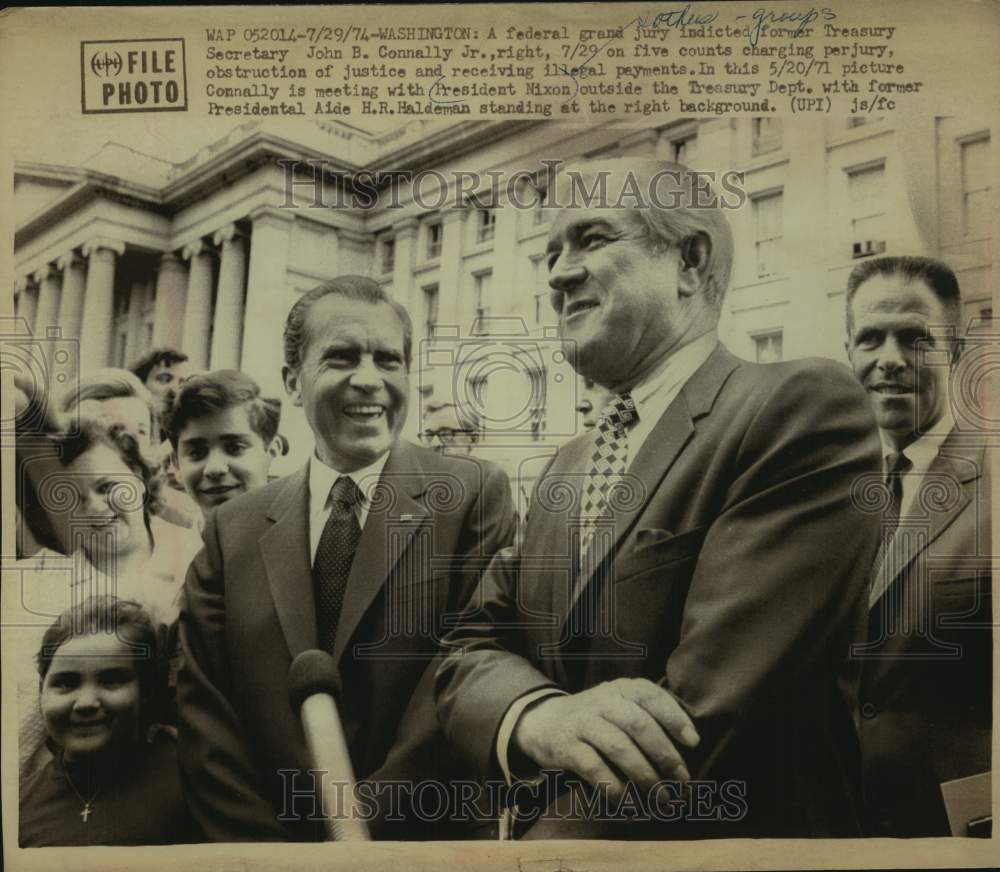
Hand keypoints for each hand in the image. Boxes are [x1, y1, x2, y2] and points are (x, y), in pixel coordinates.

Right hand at [511, 678, 698, 798]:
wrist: (543, 721)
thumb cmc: (596, 718)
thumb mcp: (619, 704)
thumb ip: (648, 716)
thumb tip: (690, 745)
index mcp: (621, 689)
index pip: (651, 696)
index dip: (674, 718)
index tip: (693, 742)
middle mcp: (603, 701)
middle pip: (638, 725)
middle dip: (665, 755)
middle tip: (683, 781)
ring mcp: (583, 723)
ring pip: (619, 747)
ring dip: (645, 776)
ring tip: (662, 799)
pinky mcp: (567, 747)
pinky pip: (594, 768)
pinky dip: (615, 788)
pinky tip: (630, 804)